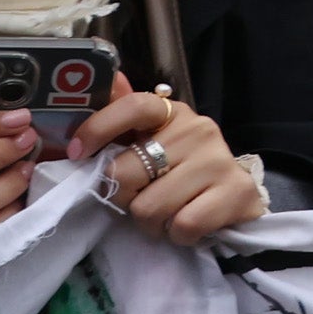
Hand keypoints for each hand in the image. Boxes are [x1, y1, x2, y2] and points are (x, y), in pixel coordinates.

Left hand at [66, 86, 266, 247]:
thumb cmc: (181, 172)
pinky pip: (183, 225)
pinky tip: (186, 226)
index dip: (98, 128)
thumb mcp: (152, 142)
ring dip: (151, 223)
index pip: (132, 107)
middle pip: (126, 172)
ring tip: (166, 215)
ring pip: (150, 207)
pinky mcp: (237, 192)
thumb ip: (125, 118)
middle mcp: (198, 130)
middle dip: (125, 198)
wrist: (236, 200)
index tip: (76, 153)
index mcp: (172, 113)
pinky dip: (177, 235)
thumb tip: (112, 78)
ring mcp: (219, 160)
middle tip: (141, 200)